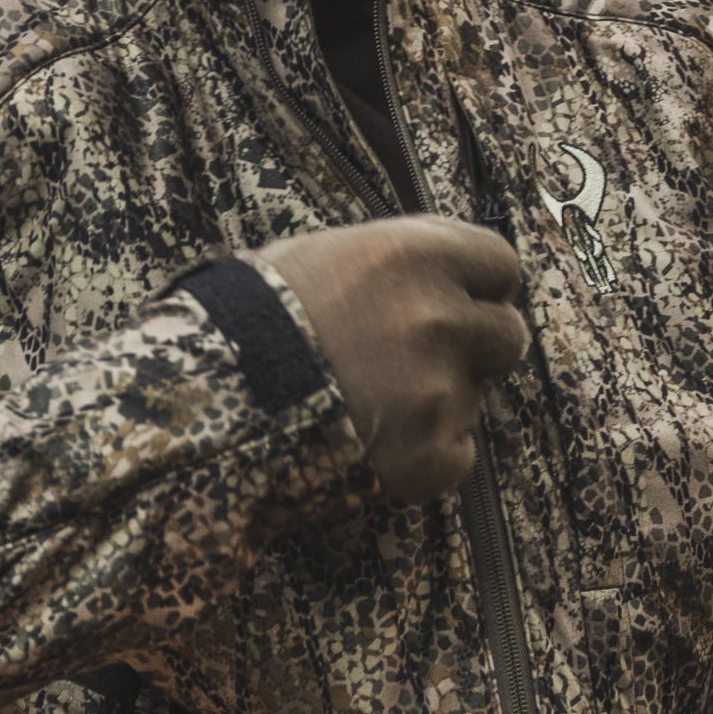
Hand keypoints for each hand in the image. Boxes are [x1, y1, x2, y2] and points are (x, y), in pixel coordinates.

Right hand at [258, 217, 529, 503]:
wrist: (204, 403)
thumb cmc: (253, 318)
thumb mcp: (324, 255)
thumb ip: (398, 260)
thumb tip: (447, 271)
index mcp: (417, 255)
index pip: (501, 264)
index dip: (479, 287)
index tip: (456, 302)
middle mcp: (439, 318)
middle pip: (508, 336)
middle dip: (475, 348)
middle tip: (416, 361)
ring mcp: (438, 393)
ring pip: (476, 398)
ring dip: (440, 402)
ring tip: (370, 403)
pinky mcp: (428, 458)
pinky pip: (456, 457)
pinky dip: (425, 457)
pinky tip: (372, 444)